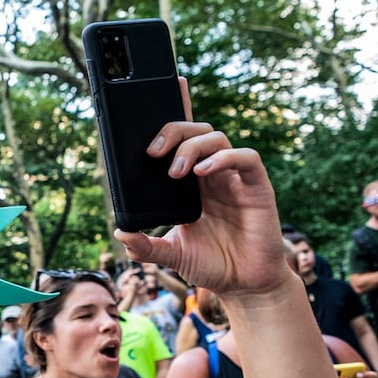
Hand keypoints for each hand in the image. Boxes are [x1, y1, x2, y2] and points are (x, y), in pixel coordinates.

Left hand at [114, 94, 286, 298]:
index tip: (154, 92)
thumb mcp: (171, 255)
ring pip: (217, 138)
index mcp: (190, 182)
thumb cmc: (212, 265)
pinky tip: (204, 170)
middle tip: (153, 152)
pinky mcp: (256, 188)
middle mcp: (212, 174)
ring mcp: (234, 179)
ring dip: (192, 147)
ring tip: (176, 172)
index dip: (174, 110)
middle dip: (172, 132)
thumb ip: (146, 246)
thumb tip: (120, 232)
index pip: (181, 139)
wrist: (244, 285)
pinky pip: (246, 158)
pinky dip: (225, 157)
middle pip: (195, 131)